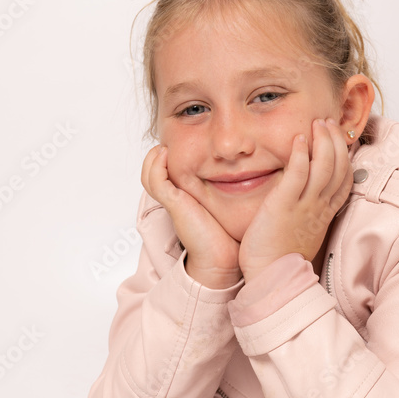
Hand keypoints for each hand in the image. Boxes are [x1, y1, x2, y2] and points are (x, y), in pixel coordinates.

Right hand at [141, 144, 241, 288]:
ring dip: (153, 157)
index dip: (169, 157)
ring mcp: (173, 201)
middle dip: (158, 153)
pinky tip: (165, 154)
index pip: (168, 172)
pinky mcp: (174, 204)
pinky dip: (156, 165)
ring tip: (164, 146)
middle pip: (154, 171)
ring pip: (150, 174)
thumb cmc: (229, 234)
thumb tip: (248, 168)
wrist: (225, 259)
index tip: (183, 142)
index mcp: (186, 197)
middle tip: (169, 138)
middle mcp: (176, 199)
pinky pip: (157, 180)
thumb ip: (232, 187)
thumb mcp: (229, 204)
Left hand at [238, 118, 351, 282]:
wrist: (271, 279)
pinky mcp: (284, 205)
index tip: (338, 139)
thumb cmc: (279, 260)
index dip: (344, 156)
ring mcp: (304, 206)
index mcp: (324, 214)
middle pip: (339, 167)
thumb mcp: (302, 233)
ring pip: (324, 166)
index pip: (344, 179)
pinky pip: (298, 173)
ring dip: (323, 141)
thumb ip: (305, 214)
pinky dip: (301, 153)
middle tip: (328, 123)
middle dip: (336, 141)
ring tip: (318, 124)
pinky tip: (299, 138)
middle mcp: (319, 207)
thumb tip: (303, 203)